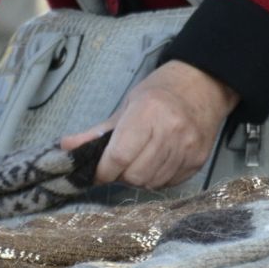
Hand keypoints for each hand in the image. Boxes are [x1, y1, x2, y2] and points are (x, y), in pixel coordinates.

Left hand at [63, 60, 237, 189]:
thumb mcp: (127, 105)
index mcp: (147, 113)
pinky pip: (170, 183)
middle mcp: (171, 130)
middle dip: (122, 174)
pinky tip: (159, 161)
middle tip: (123, 162)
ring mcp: (188, 147)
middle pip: (135, 175)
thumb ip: (97, 132)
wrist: (205, 84)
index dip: (103, 170)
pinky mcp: (199, 159)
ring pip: (152, 183)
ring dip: (140, 177)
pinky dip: (159, 178)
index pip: (118, 157)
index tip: (100, 170)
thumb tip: (63, 149)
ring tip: (142, 159)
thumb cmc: (160, 92)